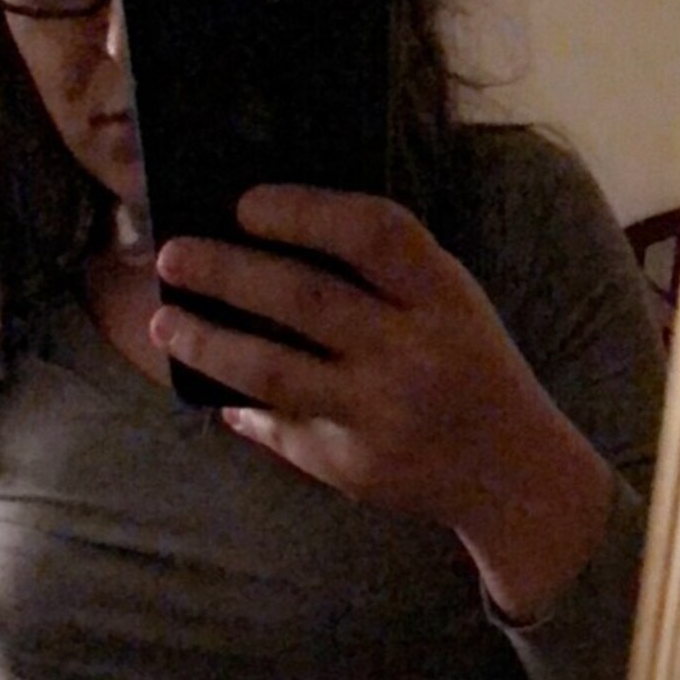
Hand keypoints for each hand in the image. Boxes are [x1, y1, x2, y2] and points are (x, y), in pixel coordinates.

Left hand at [152, 187, 612, 618]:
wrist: (513, 475)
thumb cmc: (471, 370)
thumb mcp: (451, 306)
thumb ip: (384, 274)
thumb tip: (273, 240)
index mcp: (443, 297)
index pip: (369, 232)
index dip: (302, 210)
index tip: (244, 204)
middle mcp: (411, 352)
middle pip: (303, 297)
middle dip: (225, 271)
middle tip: (172, 256)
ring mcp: (379, 413)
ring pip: (272, 369)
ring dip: (208, 342)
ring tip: (166, 323)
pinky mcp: (352, 464)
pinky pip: (281, 426)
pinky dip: (242, 405)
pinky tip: (212, 390)